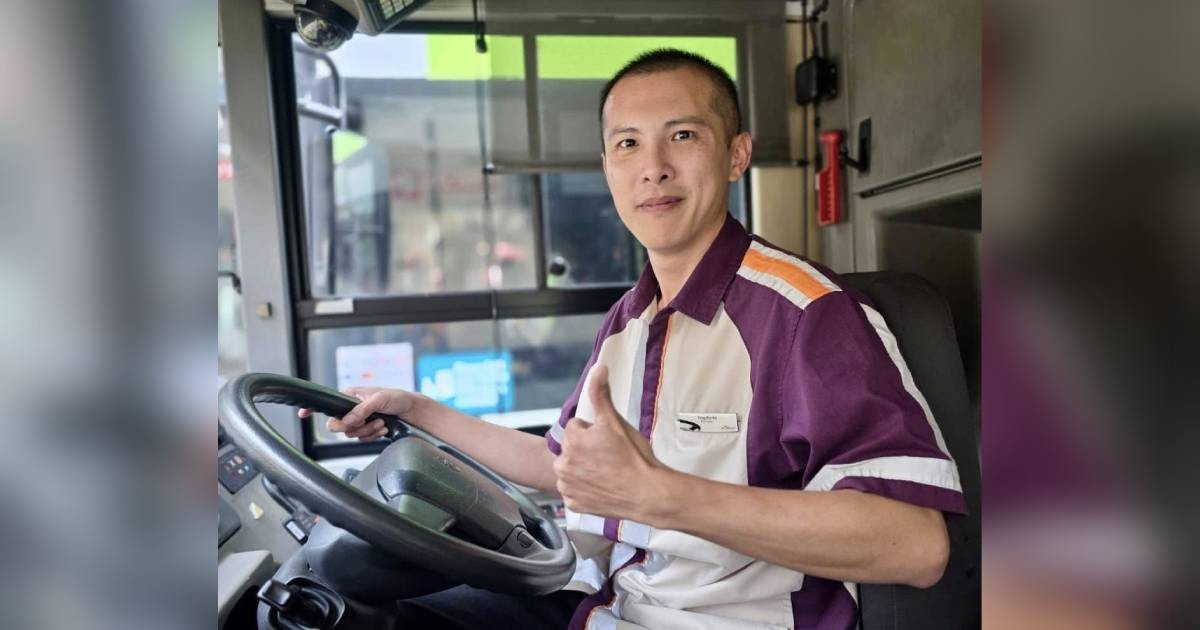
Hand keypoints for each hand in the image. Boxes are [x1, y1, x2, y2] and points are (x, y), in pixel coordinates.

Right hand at [297, 387, 419, 440]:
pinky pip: (362, 440)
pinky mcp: (367, 431)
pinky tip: (383, 428)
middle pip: (337, 425)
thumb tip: (347, 420)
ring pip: (351, 434)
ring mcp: (359, 421)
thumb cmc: (397, 398)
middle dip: (353, 426)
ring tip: (381, 421)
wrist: (412, 411)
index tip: (303, 413)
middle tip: (367, 421)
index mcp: (350, 396)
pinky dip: (374, 435)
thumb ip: (361, 410)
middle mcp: (351, 409)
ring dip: (368, 430)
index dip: (313, 407)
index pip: (327, 402)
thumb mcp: (380, 399)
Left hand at [553, 366, 663, 520]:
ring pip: (571, 470)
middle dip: (585, 450)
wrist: (647, 493)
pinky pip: (574, 491)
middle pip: (571, 449)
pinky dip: (584, 490)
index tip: (607, 442)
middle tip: (609, 457)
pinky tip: (601, 488)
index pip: (576, 427)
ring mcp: (567, 486)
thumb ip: (601, 394)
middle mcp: (563, 464)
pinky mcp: (573, 504)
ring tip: (606, 473)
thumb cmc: (634, 457)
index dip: (593, 433)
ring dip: (582, 470)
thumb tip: (598, 368)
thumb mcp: (617, 422)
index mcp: (572, 441)